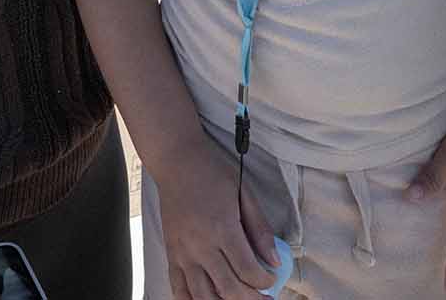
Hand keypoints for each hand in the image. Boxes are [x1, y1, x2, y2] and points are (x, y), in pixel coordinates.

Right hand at [155, 137, 278, 298]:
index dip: (264, 282)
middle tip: (264, 299)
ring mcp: (182, 253)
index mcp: (222, 228)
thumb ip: (260, 228)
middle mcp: (201, 246)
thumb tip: (275, 261)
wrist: (176, 160)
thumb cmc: (212, 171)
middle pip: (229, 290)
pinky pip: (179, 290)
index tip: (272, 280)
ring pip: (203, 297)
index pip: (248, 270)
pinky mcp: (171, 254)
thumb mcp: (243, 192)